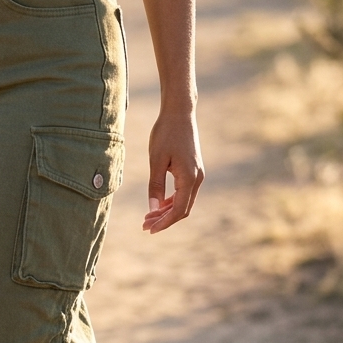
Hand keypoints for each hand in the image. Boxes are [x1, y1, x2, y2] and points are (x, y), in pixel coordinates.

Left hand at [143, 107, 203, 232]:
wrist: (179, 113)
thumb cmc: (166, 133)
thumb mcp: (156, 161)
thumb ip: (155, 186)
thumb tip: (152, 209)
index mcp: (189, 178)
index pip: (178, 210)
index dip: (164, 222)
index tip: (148, 229)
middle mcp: (197, 178)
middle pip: (182, 209)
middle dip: (164, 219)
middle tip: (144, 225)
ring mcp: (197, 174)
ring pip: (184, 201)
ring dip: (167, 211)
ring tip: (148, 217)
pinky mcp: (193, 170)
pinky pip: (184, 192)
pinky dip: (171, 200)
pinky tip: (158, 204)